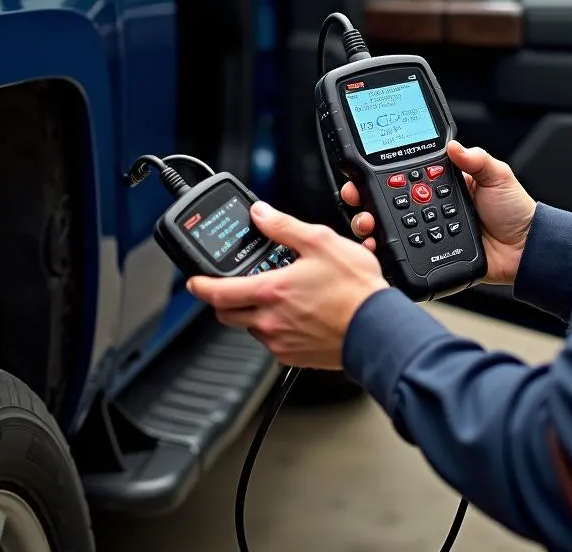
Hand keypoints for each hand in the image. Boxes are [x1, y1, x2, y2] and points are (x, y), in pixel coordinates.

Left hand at [186, 202, 388, 369]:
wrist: (377, 329)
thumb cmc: (354, 290)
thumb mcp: (319, 242)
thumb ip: (283, 227)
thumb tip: (261, 214)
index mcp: (270, 292)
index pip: (218, 292)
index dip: (200, 285)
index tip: (194, 280)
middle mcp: (269, 322)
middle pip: (227, 313)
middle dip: (223, 298)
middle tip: (233, 284)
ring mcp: (281, 342)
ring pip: (251, 327)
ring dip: (253, 312)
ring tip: (277, 293)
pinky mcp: (294, 357)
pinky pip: (273, 341)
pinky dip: (275, 327)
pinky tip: (296, 312)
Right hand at [343, 140, 535, 285]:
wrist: (527, 248)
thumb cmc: (515, 210)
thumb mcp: (498, 176)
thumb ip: (477, 160)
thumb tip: (455, 146)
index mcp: (440, 184)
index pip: (403, 176)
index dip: (379, 175)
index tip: (361, 175)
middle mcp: (429, 206)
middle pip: (387, 203)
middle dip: (364, 202)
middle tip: (355, 200)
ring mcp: (428, 231)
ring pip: (390, 229)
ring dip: (370, 226)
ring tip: (365, 226)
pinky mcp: (431, 255)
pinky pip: (405, 254)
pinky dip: (387, 253)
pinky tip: (377, 249)